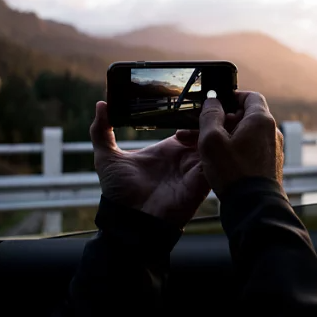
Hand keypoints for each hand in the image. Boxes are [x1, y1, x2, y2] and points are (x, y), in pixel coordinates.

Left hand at [90, 101, 209, 227]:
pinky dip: (215, 148)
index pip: (188, 123)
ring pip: (214, 142)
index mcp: (169, 148)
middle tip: (208, 102)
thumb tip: (101, 104)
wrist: (129, 221)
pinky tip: (209, 136)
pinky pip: (215, 161)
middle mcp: (186, 157)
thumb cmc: (119, 193)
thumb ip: (102, 130)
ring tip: (214, 114)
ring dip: (215, 128)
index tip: (192, 95)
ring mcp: (196, 169)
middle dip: (210, 116)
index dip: (192, 110)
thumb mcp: (107, 157)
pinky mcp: (202, 181)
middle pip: (205, 131)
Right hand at [195, 91, 283, 196]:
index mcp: (261, 120)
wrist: (254, 206)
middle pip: (246, 116)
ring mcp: (272, 149)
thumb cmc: (234, 173)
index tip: (216, 103)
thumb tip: (212, 101)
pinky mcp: (269, 164)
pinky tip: (221, 161)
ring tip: (206, 146)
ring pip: (247, 134)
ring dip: (227, 136)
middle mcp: (271, 132)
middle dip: (223, 120)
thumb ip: (210, 116)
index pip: (250, 96)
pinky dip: (236, 149)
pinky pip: (251, 149)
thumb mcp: (212, 141)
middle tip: (203, 128)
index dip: (232, 96)